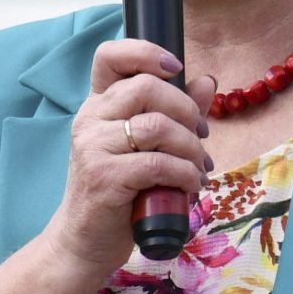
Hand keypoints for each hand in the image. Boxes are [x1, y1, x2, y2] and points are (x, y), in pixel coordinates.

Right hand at [39, 37, 218, 286]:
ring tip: (197, 168)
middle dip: (187, 112)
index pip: (110, 57)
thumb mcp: (146, 149)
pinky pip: (157, 164)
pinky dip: (184, 174)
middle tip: (200, 137)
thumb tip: (206, 81)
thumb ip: (174, 114)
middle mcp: (90, 119)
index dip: (145, 52)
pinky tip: (189, 187)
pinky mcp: (103, 177)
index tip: (175, 68)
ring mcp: (93, 147)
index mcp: (99, 105)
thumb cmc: (119, 193)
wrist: (86, 241)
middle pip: (147, 88)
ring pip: (156, 126)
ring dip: (190, 148)